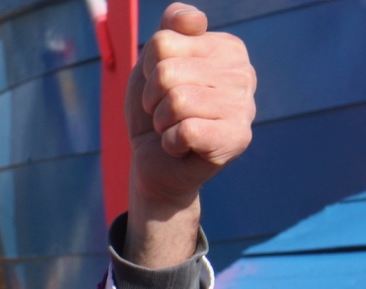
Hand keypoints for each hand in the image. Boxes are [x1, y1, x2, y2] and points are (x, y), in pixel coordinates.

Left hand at [124, 5, 256, 266]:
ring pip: (176, 101)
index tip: (160, 87)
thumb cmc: (156, 111)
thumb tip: (190, 19)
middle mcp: (242, 72)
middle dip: (152, 100)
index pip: (163, 42)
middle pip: (166, 73)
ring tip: (173, 129)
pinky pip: (185, 130)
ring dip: (162, 122)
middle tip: (164, 114)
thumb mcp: (153, 66)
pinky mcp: (237, 138)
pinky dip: (170, 142)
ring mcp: (244, 105)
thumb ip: (169, 31)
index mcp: (225, 47)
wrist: (156, 164)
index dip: (148, 70)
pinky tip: (182, 146)